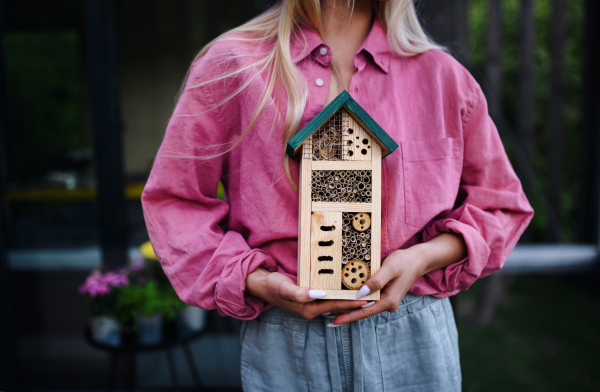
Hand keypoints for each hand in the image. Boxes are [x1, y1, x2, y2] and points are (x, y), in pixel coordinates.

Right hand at [246, 268, 368, 319]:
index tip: (366, 299)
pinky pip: (328, 299)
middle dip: (354, 303)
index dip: (350, 302)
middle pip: (337, 306)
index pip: (335, 305)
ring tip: (364, 295)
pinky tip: (345, 290)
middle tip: (372, 298)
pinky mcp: (309, 299)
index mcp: (308, 309)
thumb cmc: (273, 286)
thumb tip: (318, 294)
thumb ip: (299, 292)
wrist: (261, 285)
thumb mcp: (285, 288)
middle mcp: (311, 309)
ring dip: (348, 299)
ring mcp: (310, 305)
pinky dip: (338, 296)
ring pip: (334, 304)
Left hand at [331, 233, 466, 325]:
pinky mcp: (384, 295)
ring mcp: (386, 300)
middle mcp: (387, 304)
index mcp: (389, 301)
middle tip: (325, 315)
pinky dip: (356, 301)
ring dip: (349, 307)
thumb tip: (360, 294)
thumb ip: (375, 281)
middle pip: (362, 311)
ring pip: (364, 306)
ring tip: (331, 309)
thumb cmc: (404, 262)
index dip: (348, 316)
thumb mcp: (389, 269)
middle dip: (345, 313)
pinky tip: (344, 300)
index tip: (334, 321)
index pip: (364, 312)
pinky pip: (367, 300)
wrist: (417, 260)